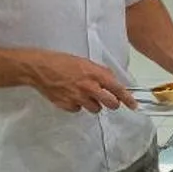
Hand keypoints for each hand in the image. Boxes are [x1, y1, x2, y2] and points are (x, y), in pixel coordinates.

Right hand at [20, 51, 136, 112]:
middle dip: (112, 103)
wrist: (39, 68)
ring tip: (84, 94)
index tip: (134, 105)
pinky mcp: (67, 105)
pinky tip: (71, 96)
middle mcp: (89, 87)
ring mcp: (78, 98)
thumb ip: (99, 72)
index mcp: (95, 74)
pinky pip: (79, 110)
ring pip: (95, 109)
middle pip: (111, 104)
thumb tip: (112, 80)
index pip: (117, 89)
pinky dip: (78, 105)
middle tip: (108, 100)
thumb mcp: (84, 62)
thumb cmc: (61, 61)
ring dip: (94, 104)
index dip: (128, 98)